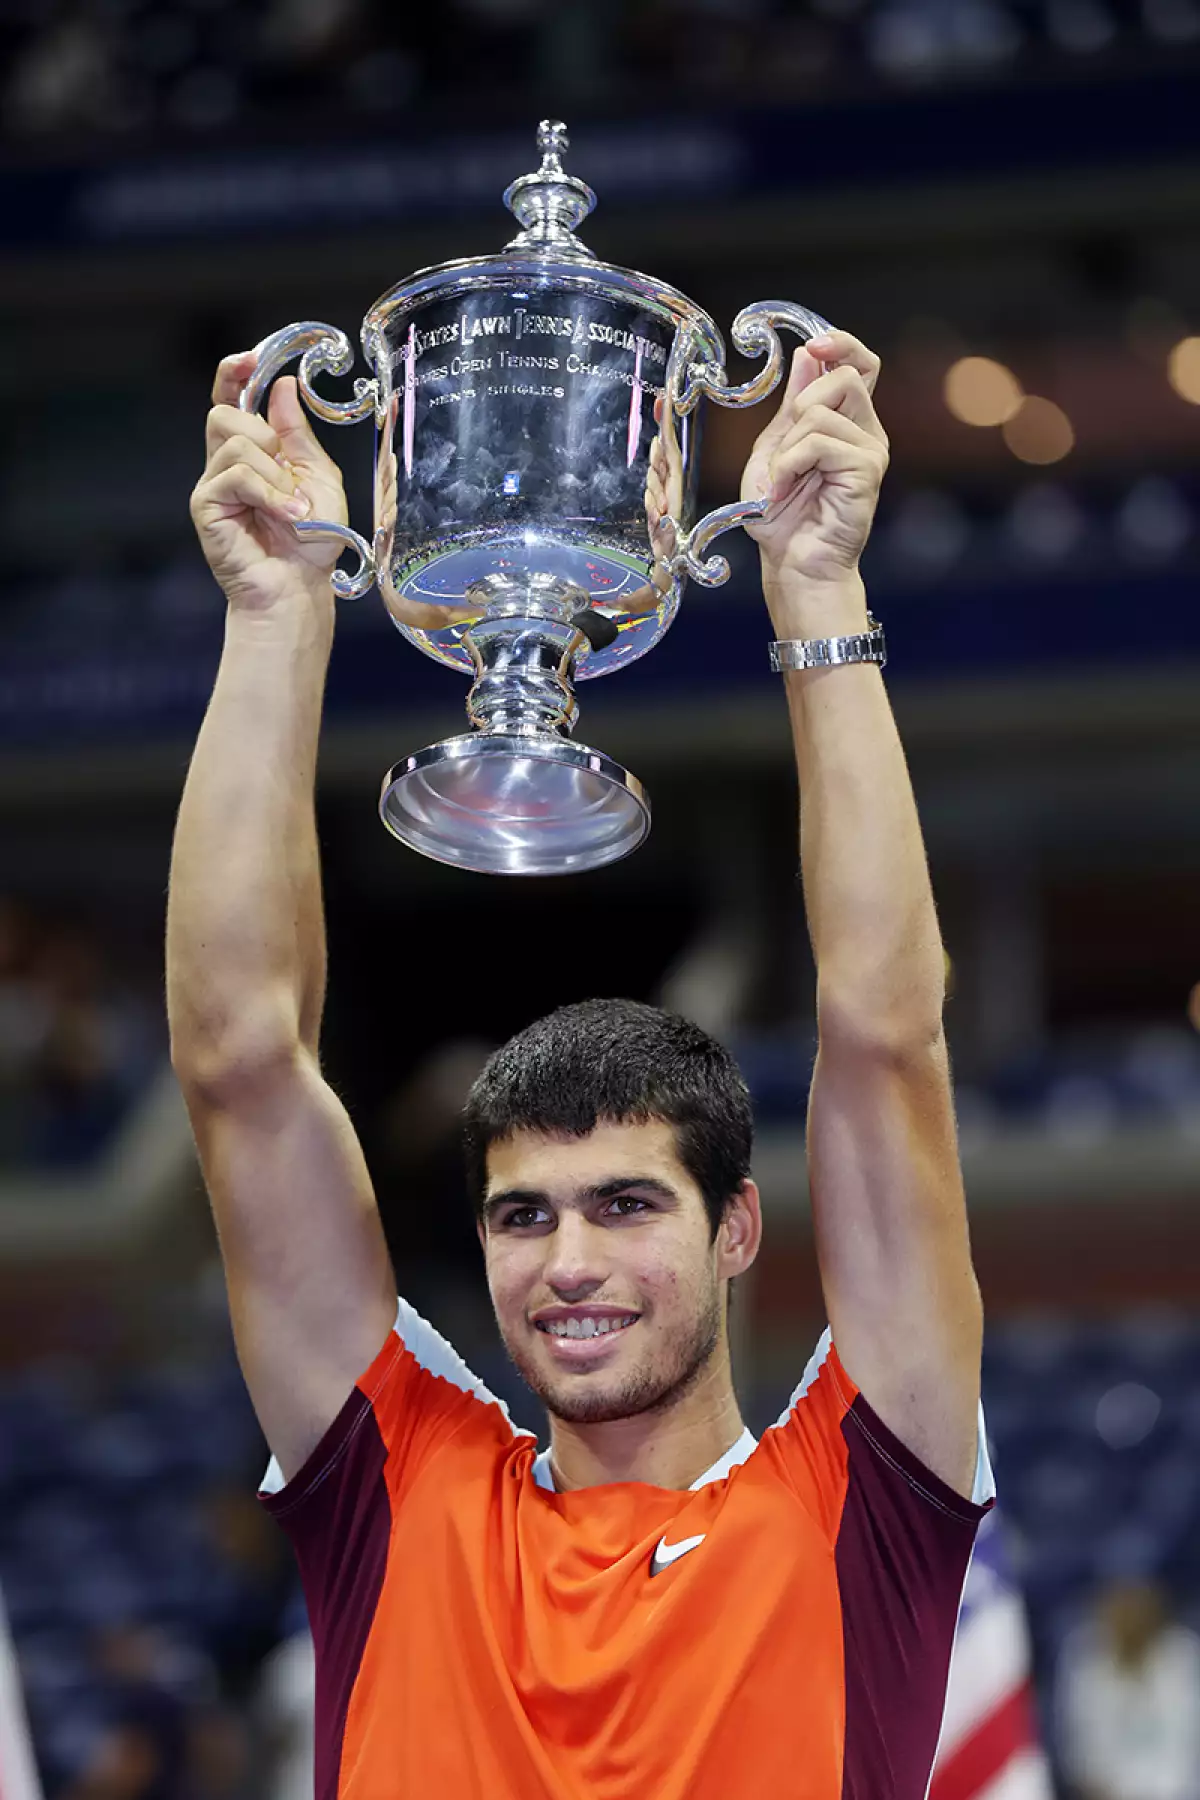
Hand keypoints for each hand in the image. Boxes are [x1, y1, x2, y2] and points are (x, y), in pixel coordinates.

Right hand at [190, 351, 349, 612]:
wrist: (300, 585)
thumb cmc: (313, 538)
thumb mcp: (319, 477)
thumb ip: (298, 433)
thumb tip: (281, 385)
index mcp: (253, 450)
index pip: (230, 399)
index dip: (233, 375)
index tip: (248, 359)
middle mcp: (226, 462)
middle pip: (225, 414)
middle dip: (265, 435)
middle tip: (289, 474)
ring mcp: (213, 484)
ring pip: (235, 442)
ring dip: (275, 474)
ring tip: (294, 509)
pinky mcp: (205, 506)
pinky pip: (235, 475)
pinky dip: (268, 493)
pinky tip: (287, 516)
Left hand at [740, 330, 887, 600]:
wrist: (792, 564)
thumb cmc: (782, 516)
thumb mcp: (775, 448)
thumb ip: (793, 403)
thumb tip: (809, 353)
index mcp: (847, 422)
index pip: (861, 364)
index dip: (842, 344)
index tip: (814, 345)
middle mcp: (866, 431)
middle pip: (845, 375)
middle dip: (801, 406)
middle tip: (784, 453)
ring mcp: (871, 449)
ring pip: (823, 410)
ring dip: (788, 446)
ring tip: (782, 481)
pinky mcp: (868, 469)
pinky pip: (820, 441)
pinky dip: (790, 463)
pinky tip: (786, 489)